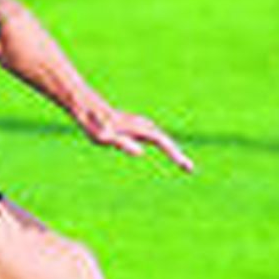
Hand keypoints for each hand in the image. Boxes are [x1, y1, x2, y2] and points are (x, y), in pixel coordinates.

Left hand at [78, 105, 194, 172]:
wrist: (88, 109)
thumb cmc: (95, 125)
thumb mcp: (107, 138)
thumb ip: (122, 144)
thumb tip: (140, 152)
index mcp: (141, 129)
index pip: (164, 143)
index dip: (175, 155)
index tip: (186, 166)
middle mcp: (145, 126)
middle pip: (167, 141)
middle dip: (178, 155)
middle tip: (190, 169)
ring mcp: (142, 126)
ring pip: (162, 139)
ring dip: (173, 151)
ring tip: (184, 165)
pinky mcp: (137, 127)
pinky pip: (156, 138)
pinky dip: (165, 146)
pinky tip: (168, 152)